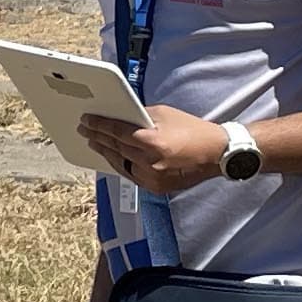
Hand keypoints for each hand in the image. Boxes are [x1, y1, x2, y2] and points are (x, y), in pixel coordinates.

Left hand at [79, 105, 230, 195]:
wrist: (217, 154)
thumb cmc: (193, 130)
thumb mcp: (166, 114)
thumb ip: (141, 116)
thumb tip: (120, 117)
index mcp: (153, 141)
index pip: (117, 132)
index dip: (99, 126)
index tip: (86, 121)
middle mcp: (150, 162)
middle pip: (116, 148)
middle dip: (98, 138)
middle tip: (84, 130)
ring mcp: (152, 178)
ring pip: (120, 164)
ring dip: (105, 153)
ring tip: (94, 143)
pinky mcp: (156, 187)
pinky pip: (131, 175)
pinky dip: (120, 165)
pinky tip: (112, 157)